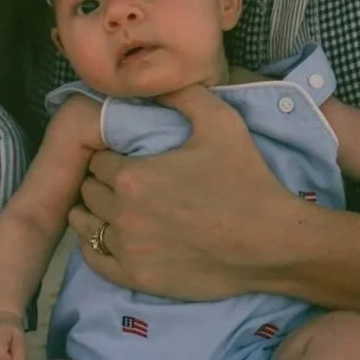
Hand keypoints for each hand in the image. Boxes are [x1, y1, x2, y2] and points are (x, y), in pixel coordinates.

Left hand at [66, 84, 303, 300]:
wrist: (272, 242)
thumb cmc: (246, 179)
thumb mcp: (220, 121)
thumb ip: (183, 94)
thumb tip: (155, 81)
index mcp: (132, 175)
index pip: (97, 160)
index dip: (109, 157)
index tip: (125, 159)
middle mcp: (122, 213)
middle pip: (90, 191)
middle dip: (102, 183)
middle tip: (124, 182)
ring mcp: (129, 250)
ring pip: (87, 226)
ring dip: (95, 213)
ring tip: (115, 208)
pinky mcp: (139, 278)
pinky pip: (95, 259)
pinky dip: (95, 246)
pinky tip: (108, 236)